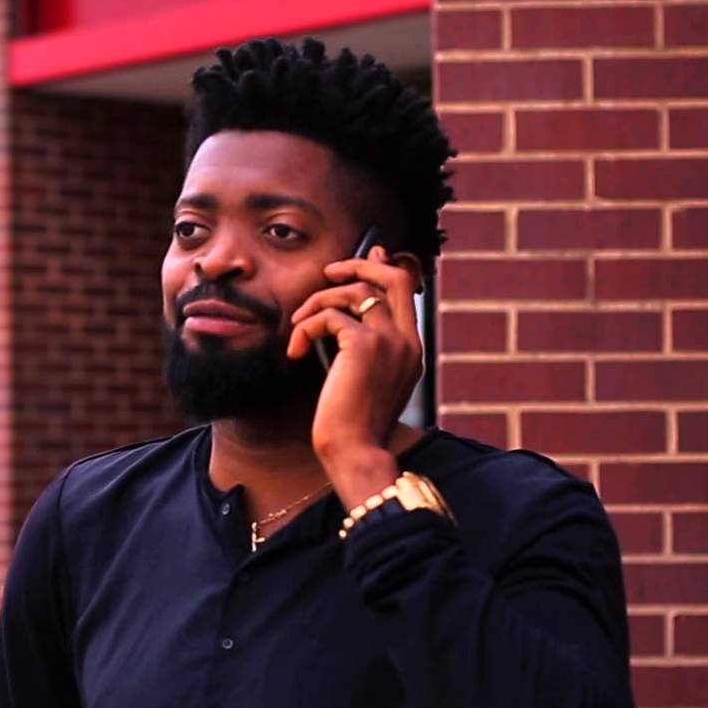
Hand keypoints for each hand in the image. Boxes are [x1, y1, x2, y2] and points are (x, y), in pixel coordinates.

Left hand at [287, 247, 423, 500]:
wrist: (356, 452)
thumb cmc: (354, 426)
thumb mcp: (366, 383)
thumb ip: (363, 351)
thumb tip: (343, 325)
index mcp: (412, 350)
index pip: (406, 292)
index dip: (384, 269)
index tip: (369, 256)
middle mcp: (408, 341)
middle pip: (393, 277)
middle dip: (359, 266)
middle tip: (329, 272)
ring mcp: (390, 341)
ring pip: (355, 292)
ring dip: (317, 302)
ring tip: (298, 326)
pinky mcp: (363, 346)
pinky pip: (328, 316)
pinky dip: (305, 328)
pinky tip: (295, 352)